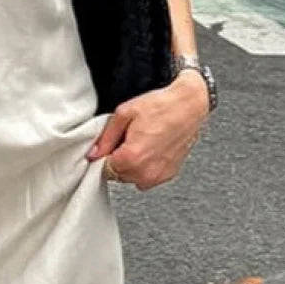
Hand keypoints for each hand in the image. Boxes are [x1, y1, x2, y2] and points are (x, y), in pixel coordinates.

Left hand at [86, 70, 209, 189]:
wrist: (190, 105)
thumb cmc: (162, 106)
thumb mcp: (124, 114)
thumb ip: (105, 138)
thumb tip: (94, 153)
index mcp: (130, 158)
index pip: (103, 169)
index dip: (105, 156)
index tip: (111, 146)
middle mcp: (144, 172)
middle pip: (118, 175)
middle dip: (118, 160)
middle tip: (128, 140)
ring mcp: (158, 176)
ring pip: (133, 178)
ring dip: (133, 165)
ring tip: (142, 143)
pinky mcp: (168, 174)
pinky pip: (148, 177)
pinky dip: (147, 166)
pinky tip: (153, 148)